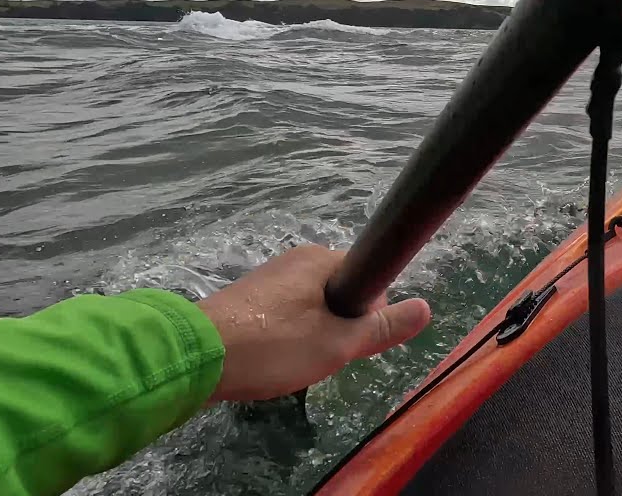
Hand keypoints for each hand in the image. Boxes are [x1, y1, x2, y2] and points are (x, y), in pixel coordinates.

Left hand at [197, 245, 430, 401]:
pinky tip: (274, 359)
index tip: (357, 340)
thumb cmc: (274, 345)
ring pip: (313, 308)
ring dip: (314, 335)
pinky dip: (288, 337)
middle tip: (326, 356)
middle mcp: (296, 260)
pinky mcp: (247, 299)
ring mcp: (269, 278)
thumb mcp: (338, 342)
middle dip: (341, 327)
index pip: (369, 277)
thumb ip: (383, 327)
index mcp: (322, 259)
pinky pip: (286, 315)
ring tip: (296, 362)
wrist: (195, 357)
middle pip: (341, 293)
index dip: (372, 312)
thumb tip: (427, 307)